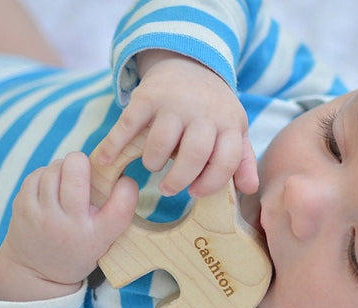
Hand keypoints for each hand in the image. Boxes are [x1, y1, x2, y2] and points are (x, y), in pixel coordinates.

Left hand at [0, 152, 137, 299]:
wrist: (37, 272)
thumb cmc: (81, 247)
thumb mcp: (105, 238)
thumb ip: (115, 209)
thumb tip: (113, 166)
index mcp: (98, 235)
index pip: (123, 202)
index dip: (127, 185)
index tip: (122, 183)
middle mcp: (71, 225)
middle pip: (77, 171)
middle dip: (83, 162)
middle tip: (85, 169)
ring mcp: (43, 215)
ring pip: (56, 168)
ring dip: (64, 168)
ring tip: (68, 181)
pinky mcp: (23, 207)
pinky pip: (38, 174)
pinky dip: (47, 174)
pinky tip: (52, 186)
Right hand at [97, 50, 258, 196]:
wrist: (190, 64)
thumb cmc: (213, 110)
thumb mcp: (235, 131)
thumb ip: (242, 161)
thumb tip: (250, 190)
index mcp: (229, 123)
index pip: (226, 161)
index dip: (211, 184)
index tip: (196, 192)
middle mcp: (204, 111)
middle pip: (193, 156)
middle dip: (179, 181)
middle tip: (170, 190)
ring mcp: (174, 102)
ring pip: (160, 145)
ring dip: (153, 163)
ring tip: (154, 165)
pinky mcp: (146, 96)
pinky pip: (128, 126)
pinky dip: (114, 145)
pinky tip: (107, 160)